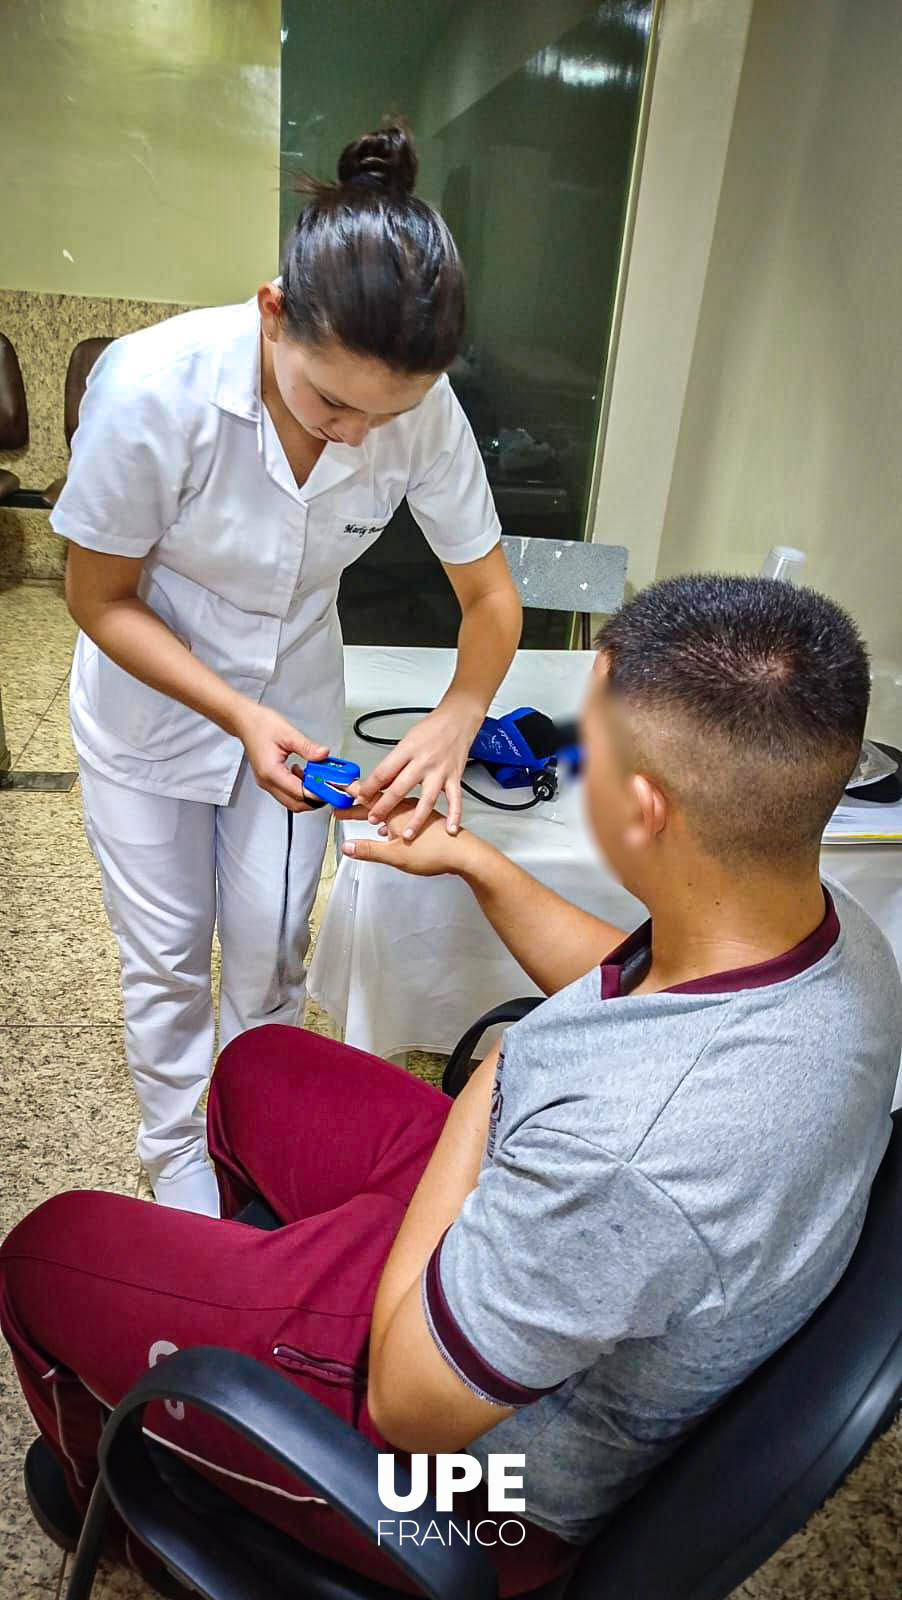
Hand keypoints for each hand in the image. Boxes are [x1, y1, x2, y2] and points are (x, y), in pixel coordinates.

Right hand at [234, 702, 328, 810]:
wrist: (245, 722)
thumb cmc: (260, 725)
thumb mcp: (288, 733)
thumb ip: (307, 747)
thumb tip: (323, 755)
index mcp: (271, 772)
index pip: (299, 793)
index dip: (317, 793)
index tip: (330, 787)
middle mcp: (267, 781)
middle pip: (295, 804)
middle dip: (314, 798)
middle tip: (327, 786)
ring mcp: (267, 783)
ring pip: (291, 801)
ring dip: (306, 793)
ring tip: (315, 777)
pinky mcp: (268, 780)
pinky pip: (286, 792)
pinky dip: (298, 788)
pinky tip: (303, 774)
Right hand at [341, 801, 475, 875]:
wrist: (466, 853)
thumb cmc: (433, 852)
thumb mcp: (396, 855)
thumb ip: (369, 850)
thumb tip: (346, 846)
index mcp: (395, 810)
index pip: (367, 798)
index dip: (349, 795)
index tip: (335, 789)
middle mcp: (405, 806)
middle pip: (376, 803)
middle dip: (357, 807)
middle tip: (340, 809)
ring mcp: (418, 810)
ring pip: (391, 808)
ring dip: (375, 813)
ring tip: (365, 820)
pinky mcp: (428, 818)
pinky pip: (404, 814)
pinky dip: (392, 819)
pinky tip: (392, 830)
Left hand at [354, 695, 483, 837]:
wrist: (457, 719)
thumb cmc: (431, 729)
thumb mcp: (406, 741)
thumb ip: (393, 763)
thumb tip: (376, 782)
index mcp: (407, 750)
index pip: (383, 772)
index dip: (369, 787)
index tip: (359, 798)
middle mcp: (423, 761)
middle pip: (400, 788)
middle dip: (384, 807)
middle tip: (373, 819)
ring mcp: (440, 771)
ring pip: (427, 799)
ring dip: (416, 819)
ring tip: (406, 834)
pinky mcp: (455, 777)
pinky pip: (455, 800)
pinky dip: (454, 815)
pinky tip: (449, 828)